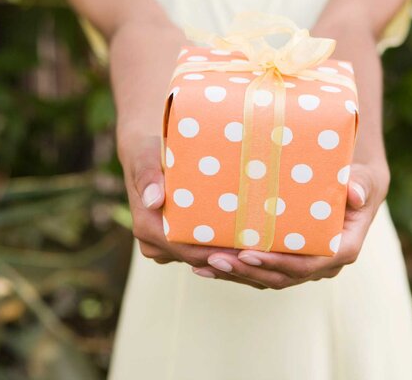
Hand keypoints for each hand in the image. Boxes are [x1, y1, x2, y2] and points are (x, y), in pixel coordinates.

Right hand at [117, 130, 269, 288]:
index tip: (246, 250)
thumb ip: (149, 176)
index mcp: (147, 228)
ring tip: (264, 248)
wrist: (146, 154)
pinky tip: (253, 242)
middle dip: (230, 257)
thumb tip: (154, 200)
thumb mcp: (146, 157)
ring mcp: (167, 246)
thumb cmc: (148, 152)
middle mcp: (156, 243)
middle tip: (265, 251)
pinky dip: (225, 248)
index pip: (187, 250)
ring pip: (203, 258)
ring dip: (230, 255)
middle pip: (199, 258)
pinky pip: (203, 250)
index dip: (217, 253)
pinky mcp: (179, 242)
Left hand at [193, 161, 389, 288]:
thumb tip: (356, 193)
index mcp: (342, 248)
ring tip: (204, 265)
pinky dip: (237, 270)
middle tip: (216, 259)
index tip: (249, 254)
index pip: (309, 264)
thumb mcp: (364, 179)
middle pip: (283, 276)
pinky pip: (263, 272)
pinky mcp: (289, 261)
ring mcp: (306, 266)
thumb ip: (360, 185)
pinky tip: (207, 265)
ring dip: (237, 275)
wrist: (355, 187)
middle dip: (248, 271)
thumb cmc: (358, 181)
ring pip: (269, 278)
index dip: (278, 263)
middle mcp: (323, 264)